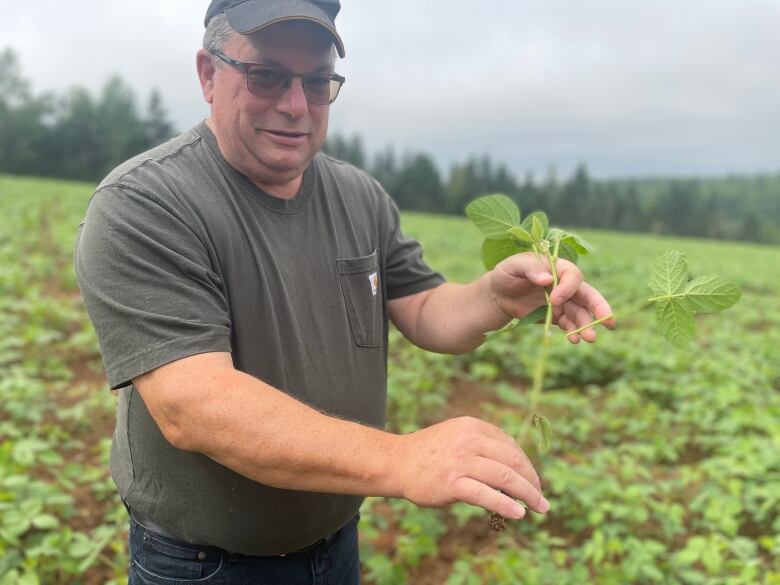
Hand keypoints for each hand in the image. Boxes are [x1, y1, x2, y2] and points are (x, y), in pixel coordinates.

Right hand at [393, 417, 548, 518]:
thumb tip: (513, 467)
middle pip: (513, 461)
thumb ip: (481, 445)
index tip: (533, 481)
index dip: (526, 465)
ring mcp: (460, 461)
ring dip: (528, 494)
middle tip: (541, 497)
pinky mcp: (452, 483)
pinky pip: (486, 495)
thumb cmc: (428, 453)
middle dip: (532, 481)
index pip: (510, 446)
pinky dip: (506, 505)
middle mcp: (469, 440)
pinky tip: (519, 513)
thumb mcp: (456, 436)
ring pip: (505, 477)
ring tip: (539, 507)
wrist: (397, 462)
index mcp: (472, 426)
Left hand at [490, 252, 615, 342]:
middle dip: (599, 308)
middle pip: (587, 295)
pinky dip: (573, 332)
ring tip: (589, 338)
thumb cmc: (506, 274)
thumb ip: (530, 269)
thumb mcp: (513, 266)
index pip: (573, 276)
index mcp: (557, 267)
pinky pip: (569, 324)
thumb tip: (548, 280)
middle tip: (608, 321)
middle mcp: (564, 284)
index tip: (554, 300)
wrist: (497, 294)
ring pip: (580, 313)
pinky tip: (573, 339)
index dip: (568, 288)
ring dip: (586, 325)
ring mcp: (562, 301)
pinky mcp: (556, 316)